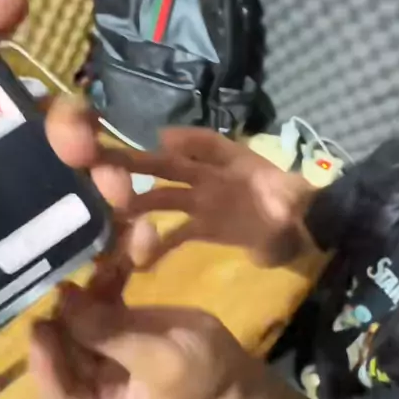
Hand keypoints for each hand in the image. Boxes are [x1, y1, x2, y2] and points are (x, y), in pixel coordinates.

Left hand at [30, 268, 250, 398]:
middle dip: (67, 318)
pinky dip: (101, 286)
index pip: (58, 395)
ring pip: (75, 325)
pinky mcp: (109, 332)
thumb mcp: (157, 358)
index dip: (46, 362)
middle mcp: (90, 391)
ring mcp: (98, 359)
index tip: (40, 328)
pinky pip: (95, 308)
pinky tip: (108, 265)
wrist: (229, 358)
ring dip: (85, 295)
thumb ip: (109, 334)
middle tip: (65, 286)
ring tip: (92, 269)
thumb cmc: (198, 370)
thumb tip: (66, 302)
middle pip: (62, 354)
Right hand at [46, 114, 314, 267]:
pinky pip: (178, 235)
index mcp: (215, 158)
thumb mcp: (250, 164)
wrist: (303, 226)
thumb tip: (163, 138)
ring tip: (110, 216)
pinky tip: (139, 260)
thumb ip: (209, 149)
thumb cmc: (281, 193)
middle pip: (162, 171)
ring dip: (139, 207)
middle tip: (94, 172)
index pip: (176, 146)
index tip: (113, 148)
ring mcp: (202, 204)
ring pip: (164, 201)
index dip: (150, 144)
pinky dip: (160, 246)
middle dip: (130, 170)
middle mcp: (203, 177)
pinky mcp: (207, 230)